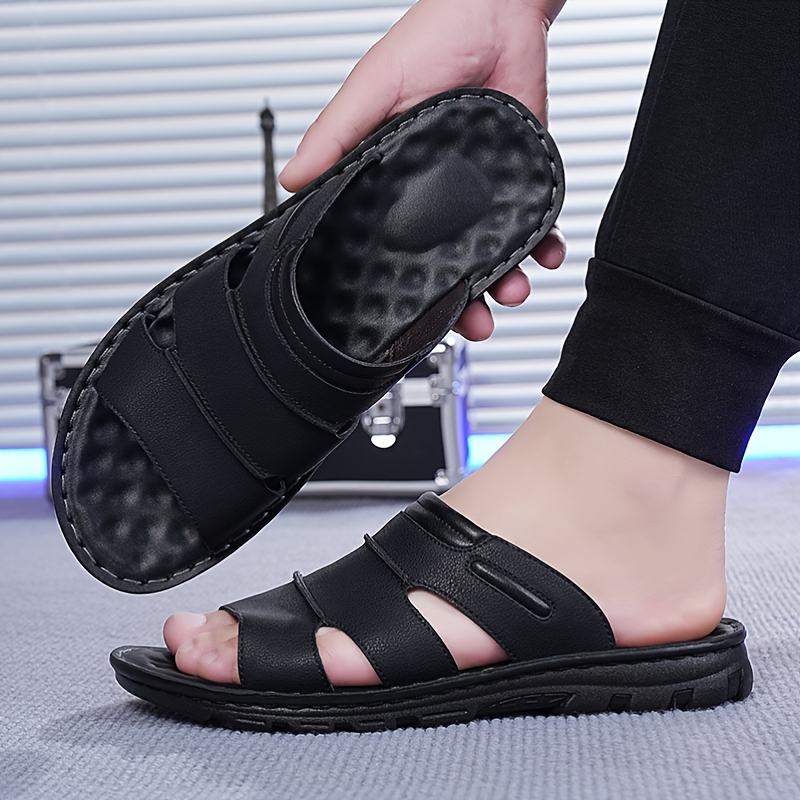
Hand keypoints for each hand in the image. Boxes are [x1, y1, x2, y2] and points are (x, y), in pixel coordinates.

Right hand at [280, 0, 566, 340]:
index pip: (394, 246)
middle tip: (473, 323)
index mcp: (395, 181)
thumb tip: (294, 177)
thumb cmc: (434, 37)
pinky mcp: (518, 180)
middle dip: (462, 301)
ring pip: (492, 254)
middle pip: (447, 263)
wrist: (501, 9)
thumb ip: (337, 133)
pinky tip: (546, 257)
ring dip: (505, 282)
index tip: (411, 316)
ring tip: (513, 294)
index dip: (402, 285)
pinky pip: (533, 224)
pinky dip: (543, 245)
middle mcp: (437, 195)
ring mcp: (480, 192)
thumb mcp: (373, 87)